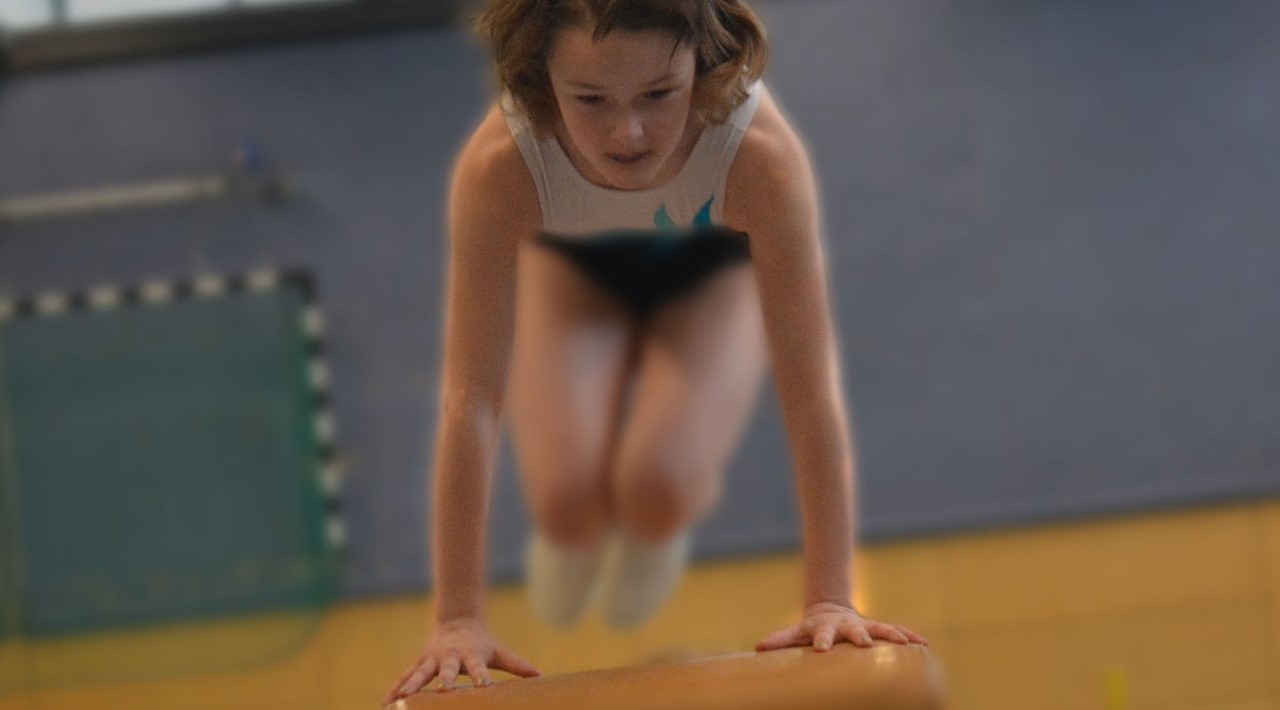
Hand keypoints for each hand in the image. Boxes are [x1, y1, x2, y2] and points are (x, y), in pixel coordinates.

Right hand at [381, 617, 539, 704]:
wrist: (455, 624)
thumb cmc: (480, 644)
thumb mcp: (498, 653)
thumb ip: (516, 665)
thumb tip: (539, 675)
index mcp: (471, 656)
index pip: (479, 668)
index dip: (481, 677)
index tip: (484, 686)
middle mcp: (449, 657)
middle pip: (446, 670)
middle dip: (444, 680)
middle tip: (443, 689)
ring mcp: (431, 660)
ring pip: (419, 673)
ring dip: (411, 686)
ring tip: (402, 699)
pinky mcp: (418, 664)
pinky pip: (404, 678)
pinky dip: (394, 690)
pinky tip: (385, 704)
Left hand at [755, 601, 929, 652]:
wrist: (832, 611)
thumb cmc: (812, 629)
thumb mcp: (796, 633)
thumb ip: (780, 640)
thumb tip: (759, 646)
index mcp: (826, 629)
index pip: (822, 635)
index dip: (821, 641)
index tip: (821, 649)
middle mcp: (849, 626)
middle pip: (855, 631)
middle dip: (861, 637)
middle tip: (866, 644)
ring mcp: (866, 627)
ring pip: (881, 629)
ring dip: (893, 635)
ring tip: (904, 643)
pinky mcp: (880, 630)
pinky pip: (898, 632)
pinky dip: (911, 637)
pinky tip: (925, 644)